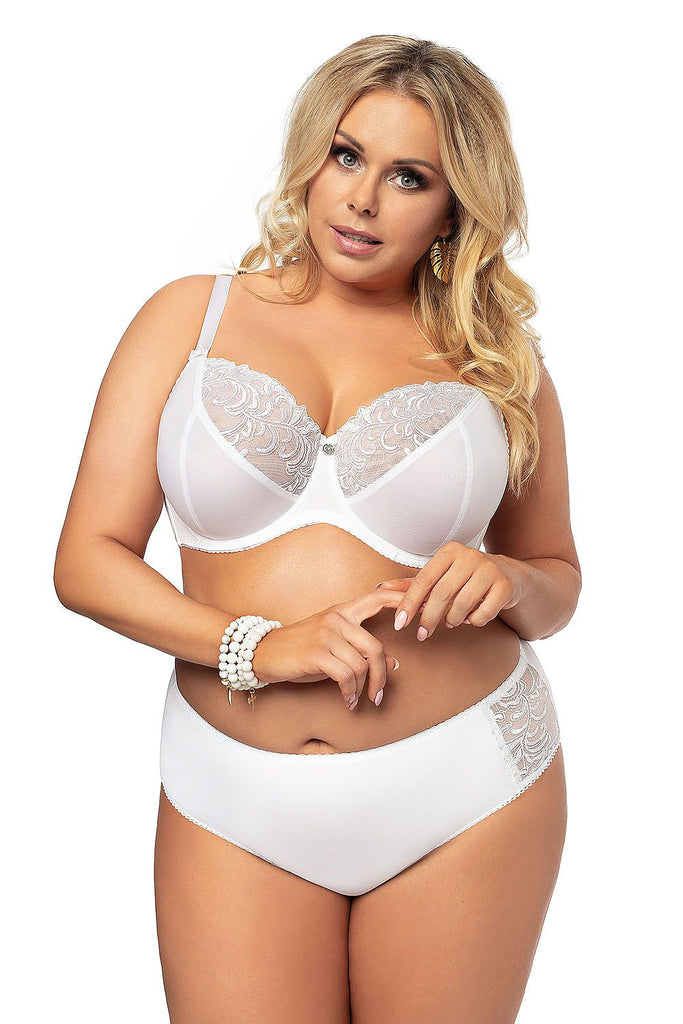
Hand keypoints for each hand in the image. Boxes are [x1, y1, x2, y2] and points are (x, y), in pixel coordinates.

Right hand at [251, 588, 404, 708]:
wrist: (263, 652)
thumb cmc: (300, 649)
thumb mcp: (333, 645)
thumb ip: (361, 649)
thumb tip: (394, 662)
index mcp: (343, 610)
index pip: (380, 597)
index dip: (404, 601)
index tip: (420, 616)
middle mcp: (337, 618)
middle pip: (376, 648)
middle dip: (381, 677)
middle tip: (378, 695)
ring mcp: (327, 634)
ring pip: (362, 664)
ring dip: (364, 689)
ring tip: (359, 700)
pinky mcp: (317, 653)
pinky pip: (347, 676)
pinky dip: (350, 693)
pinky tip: (347, 700)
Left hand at [375, 543, 529, 639]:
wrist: (508, 575)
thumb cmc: (465, 577)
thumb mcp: (439, 576)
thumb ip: (411, 584)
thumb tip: (379, 589)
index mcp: (449, 551)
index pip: (423, 580)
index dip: (409, 603)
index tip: (399, 623)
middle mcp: (469, 556)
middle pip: (442, 594)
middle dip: (429, 618)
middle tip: (422, 634)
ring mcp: (489, 569)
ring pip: (462, 605)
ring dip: (452, 620)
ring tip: (450, 622)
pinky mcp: (505, 586)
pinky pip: (483, 613)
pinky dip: (474, 621)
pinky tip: (471, 618)